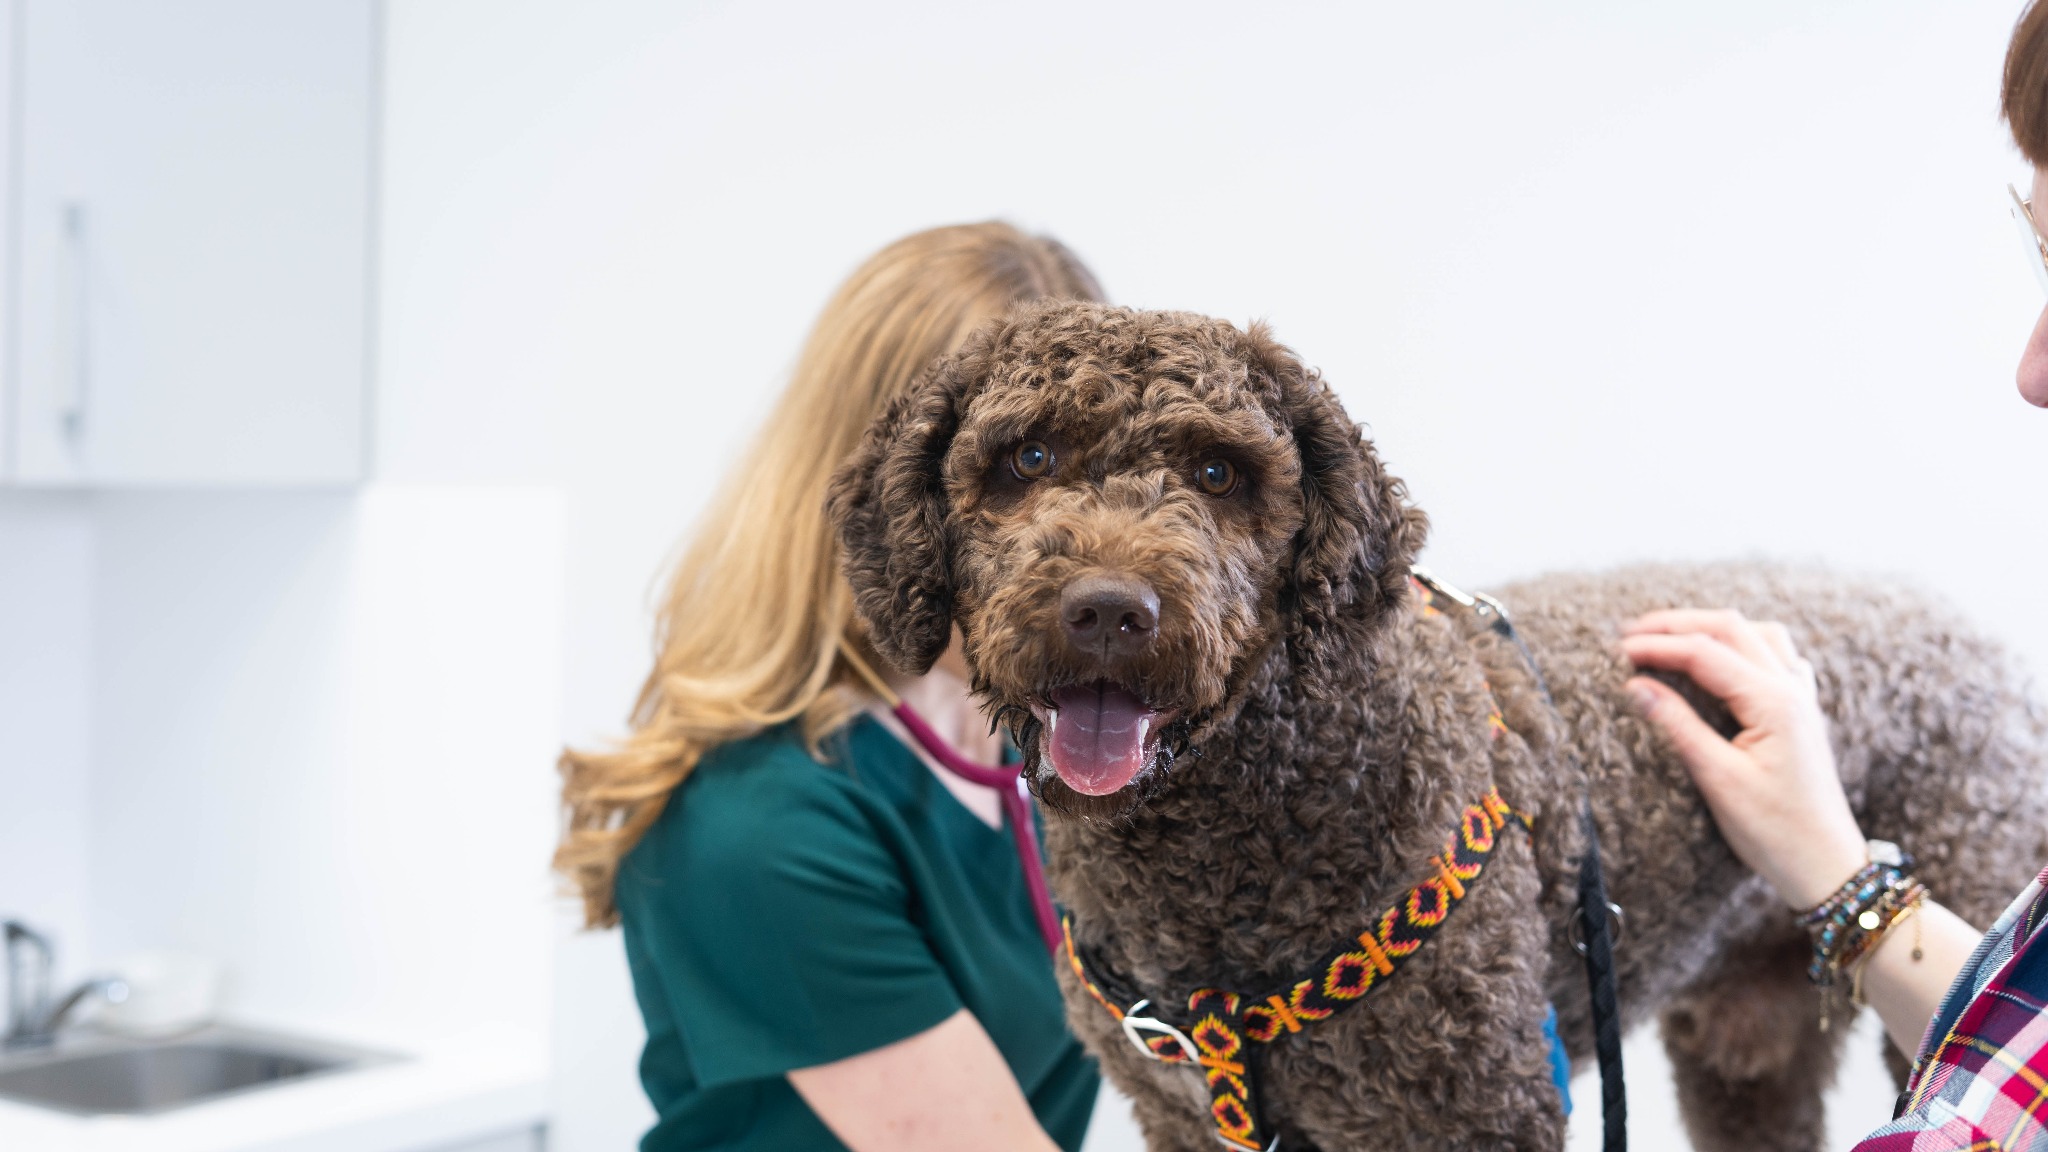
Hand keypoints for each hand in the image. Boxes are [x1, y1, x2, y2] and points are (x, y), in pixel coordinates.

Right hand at [1620, 609, 1866, 909]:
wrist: (1827, 865)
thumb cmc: (1776, 832)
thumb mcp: (1719, 780)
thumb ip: (1679, 726)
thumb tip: (1637, 686)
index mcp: (1773, 703)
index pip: (1704, 654)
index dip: (1657, 646)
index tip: (1617, 651)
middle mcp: (1791, 689)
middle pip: (1730, 629)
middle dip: (1678, 624)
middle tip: (1631, 632)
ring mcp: (1801, 698)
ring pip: (1757, 634)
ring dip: (1711, 628)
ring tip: (1670, 638)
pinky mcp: (1801, 712)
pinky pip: (1776, 656)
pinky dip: (1742, 645)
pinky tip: (1723, 660)